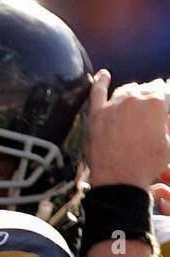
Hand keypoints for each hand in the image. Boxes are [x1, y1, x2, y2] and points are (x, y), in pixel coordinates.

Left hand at [87, 70, 169, 187]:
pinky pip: (96, 93)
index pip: (168, 91)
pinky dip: (100, 82)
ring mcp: (112, 106)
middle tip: (155, 103)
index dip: (169, 98)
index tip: (167, 106)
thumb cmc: (147, 165)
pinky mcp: (95, 116)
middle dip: (155, 94)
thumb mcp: (168, 142)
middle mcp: (134, 99)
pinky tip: (103, 74)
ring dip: (134, 92)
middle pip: (148, 88)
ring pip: (126, 90)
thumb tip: (164, 116)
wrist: (117, 182)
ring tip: (138, 98)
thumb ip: (166, 122)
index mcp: (156, 102)